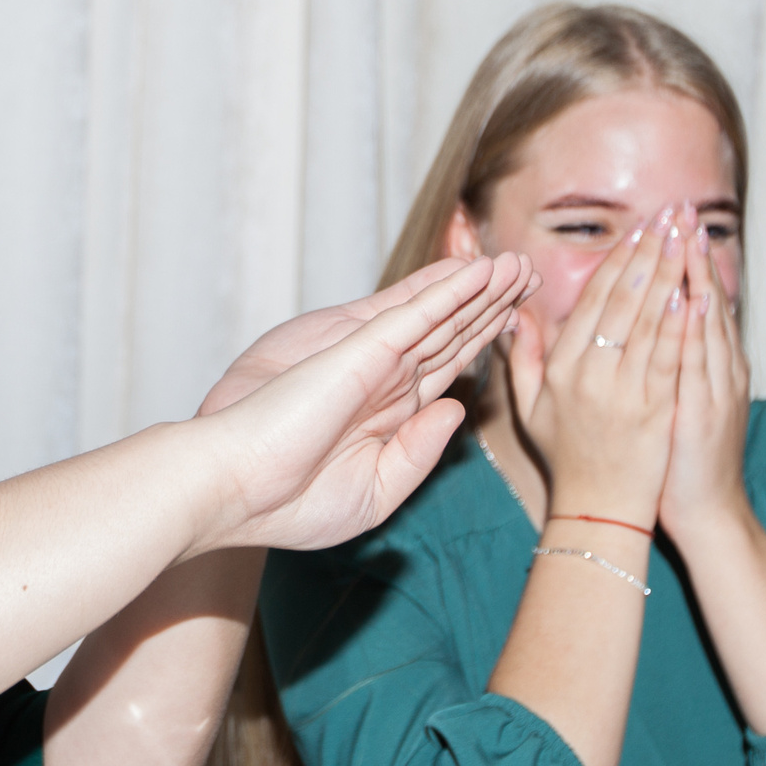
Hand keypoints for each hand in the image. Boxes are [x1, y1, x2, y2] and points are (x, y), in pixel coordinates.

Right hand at [194, 254, 536, 552]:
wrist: (236, 492)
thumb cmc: (290, 503)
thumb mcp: (375, 493)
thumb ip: (419, 453)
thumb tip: (455, 409)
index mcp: (387, 416)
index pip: (446, 369)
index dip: (482, 342)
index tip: (517, 319)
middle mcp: (384, 381)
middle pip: (451, 333)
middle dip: (492, 304)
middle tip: (530, 273)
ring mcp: (373, 361)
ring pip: (440, 315)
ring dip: (480, 287)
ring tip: (518, 261)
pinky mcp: (361, 349)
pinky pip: (415, 313)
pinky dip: (447, 289)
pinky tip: (479, 269)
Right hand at [501, 204, 692, 526]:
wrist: (599, 511)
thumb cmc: (567, 458)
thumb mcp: (530, 410)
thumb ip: (524, 359)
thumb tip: (515, 314)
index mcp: (560, 370)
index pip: (592, 302)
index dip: (617, 261)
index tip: (637, 230)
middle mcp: (589, 375)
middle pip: (623, 300)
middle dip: (649, 252)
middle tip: (669, 215)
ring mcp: (624, 392)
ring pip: (649, 321)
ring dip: (670, 274)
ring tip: (686, 238)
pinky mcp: (655, 410)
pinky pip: (668, 356)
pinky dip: (681, 322)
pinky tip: (693, 290)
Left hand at [657, 218, 753, 542]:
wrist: (706, 511)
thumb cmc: (677, 460)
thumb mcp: (671, 402)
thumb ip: (659, 361)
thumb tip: (647, 330)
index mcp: (703, 363)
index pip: (691, 300)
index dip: (680, 261)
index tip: (667, 221)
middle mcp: (716, 368)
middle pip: (703, 299)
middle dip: (690, 254)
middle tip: (682, 209)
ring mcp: (715, 387)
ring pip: (707, 323)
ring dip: (697, 278)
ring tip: (687, 235)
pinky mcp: (706, 411)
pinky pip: (700, 365)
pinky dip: (698, 331)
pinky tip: (692, 299)